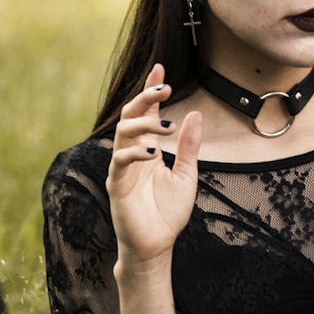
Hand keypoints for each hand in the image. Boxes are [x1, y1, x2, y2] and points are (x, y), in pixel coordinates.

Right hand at [107, 63, 202, 267]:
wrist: (157, 245)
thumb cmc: (168, 212)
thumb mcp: (186, 174)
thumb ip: (189, 146)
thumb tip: (196, 114)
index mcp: (148, 148)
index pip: (147, 113)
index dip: (150, 90)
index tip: (160, 68)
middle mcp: (133, 153)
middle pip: (132, 115)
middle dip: (145, 97)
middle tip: (165, 87)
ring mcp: (122, 167)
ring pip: (122, 132)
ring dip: (143, 123)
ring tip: (165, 124)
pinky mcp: (117, 185)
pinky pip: (120, 161)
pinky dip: (134, 152)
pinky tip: (151, 151)